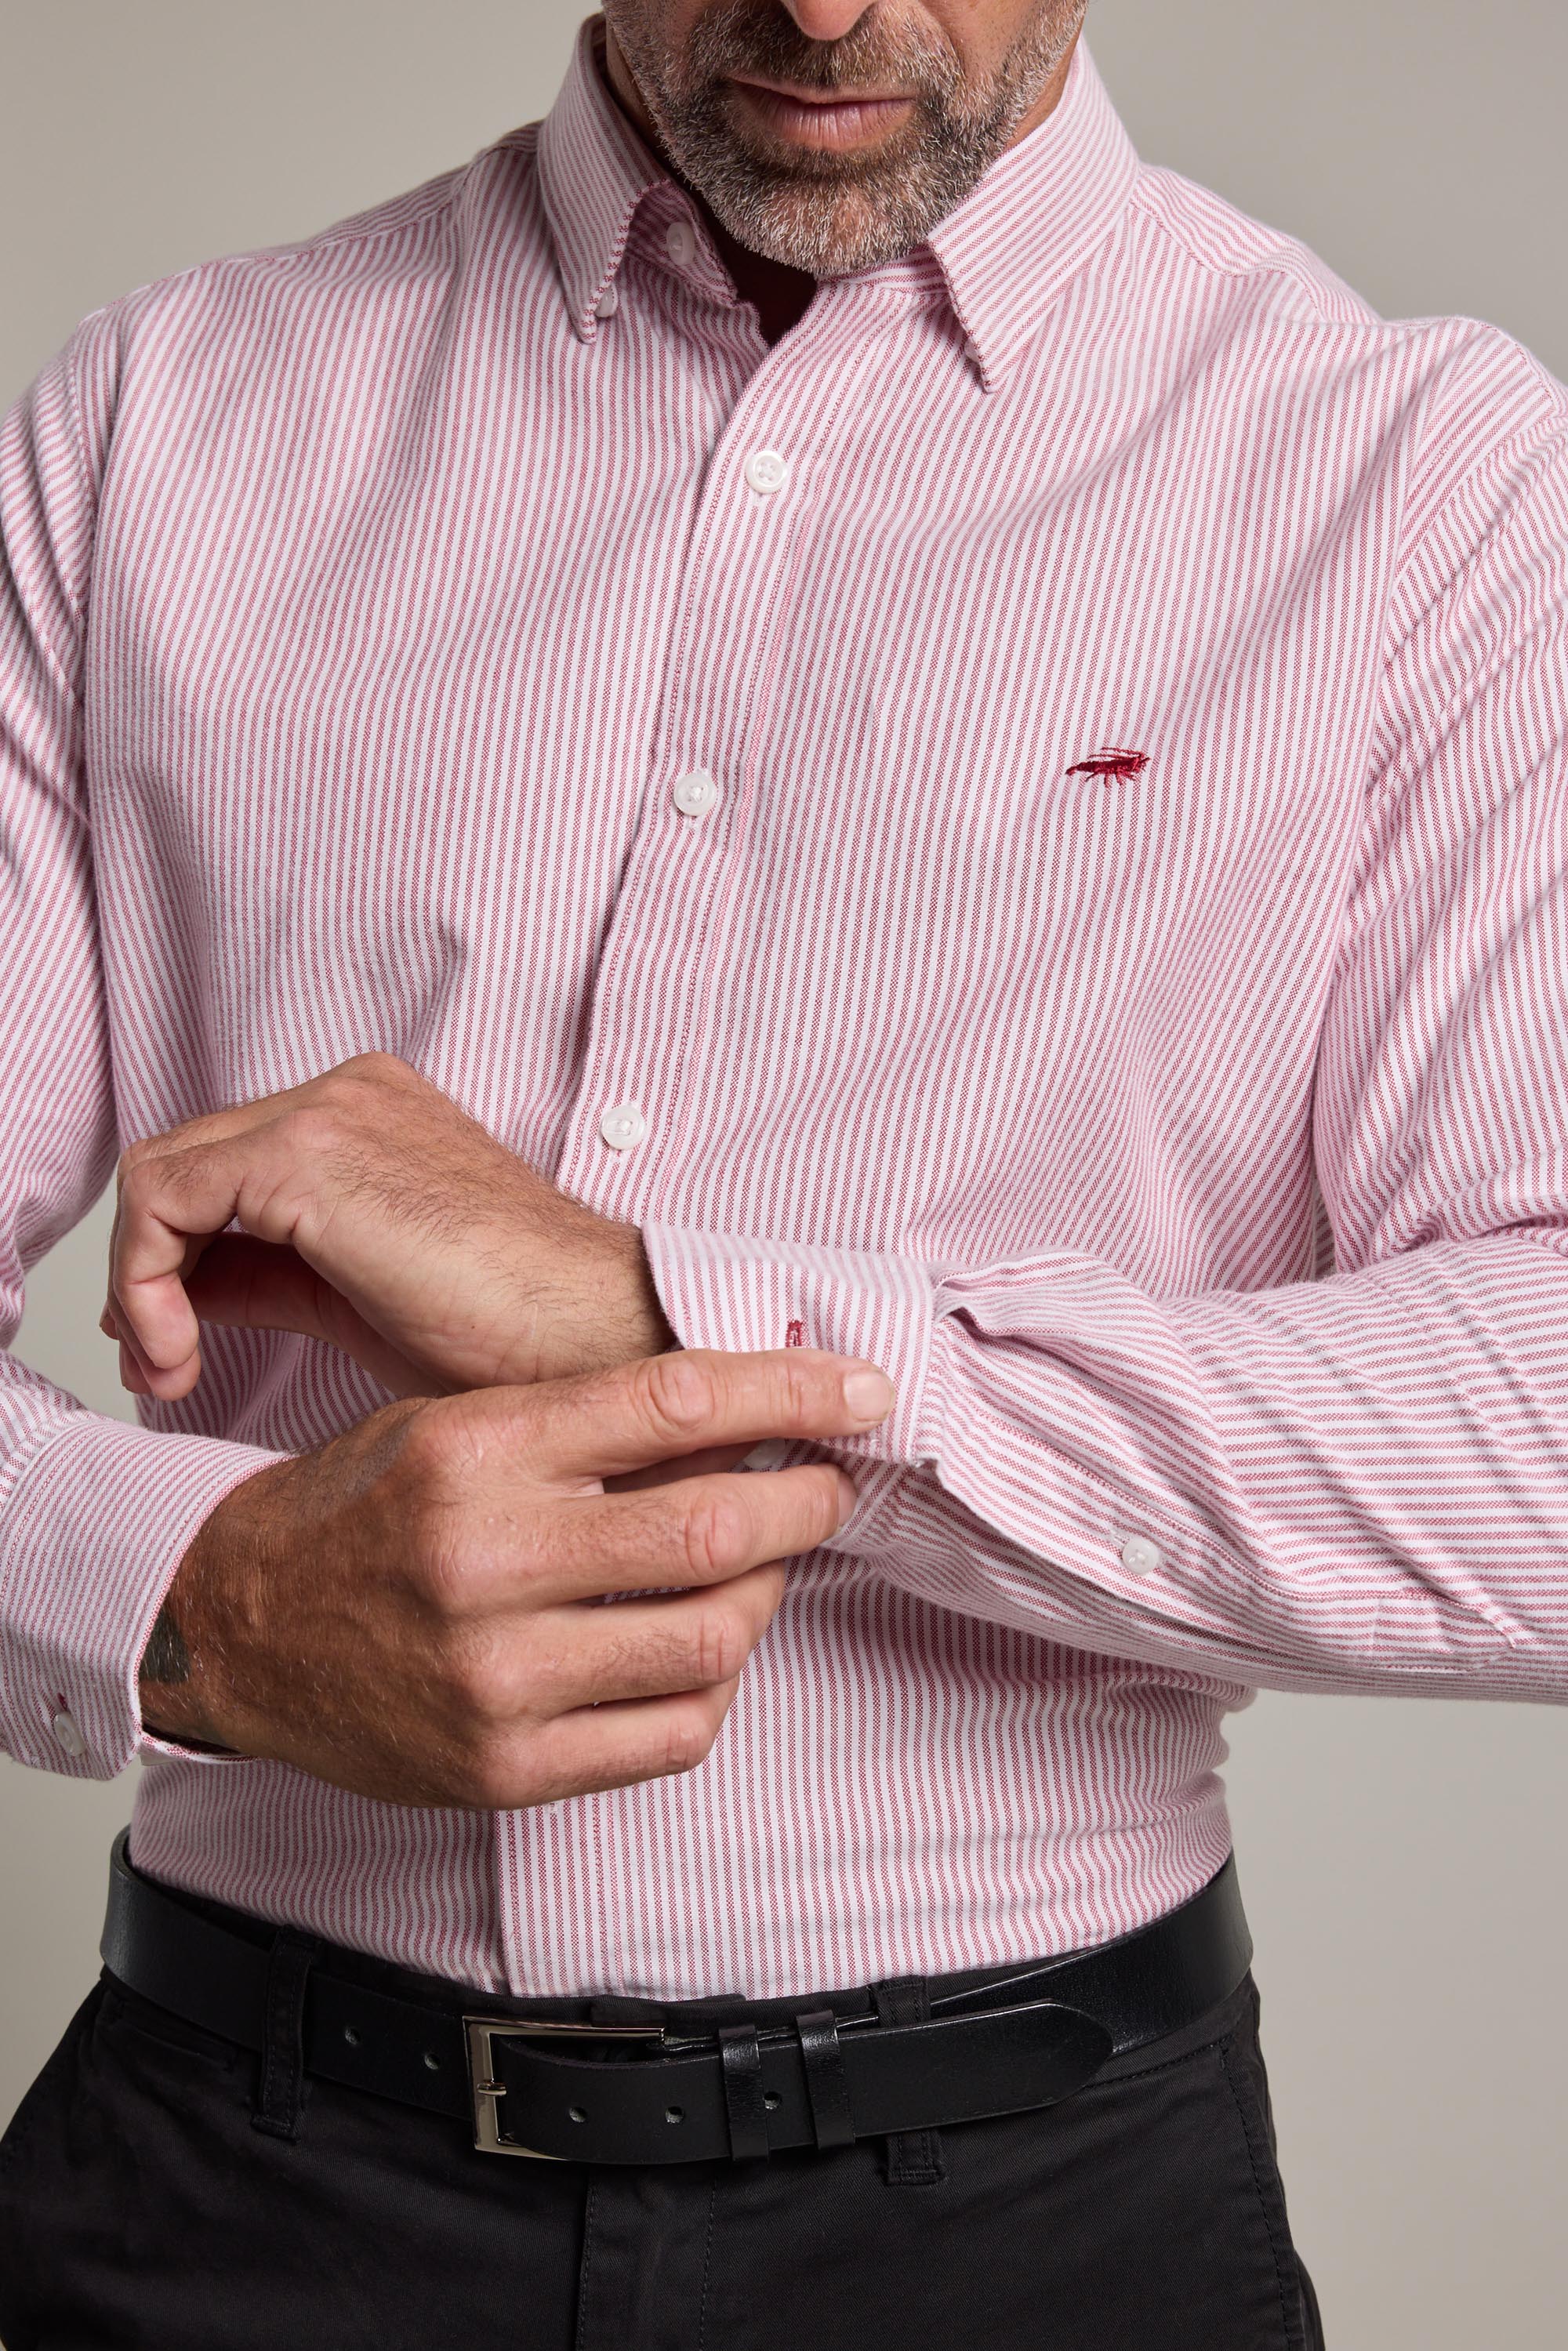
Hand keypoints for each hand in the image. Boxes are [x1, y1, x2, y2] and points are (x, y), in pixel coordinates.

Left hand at [101, 1054, 673, 1403]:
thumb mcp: (350, 1299)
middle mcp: (345, 1092)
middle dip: (147, 1276)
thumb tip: (176, 1291)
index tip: (173, 1349)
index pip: (223, 1166)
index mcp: (369, 1112)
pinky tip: (182, 1353)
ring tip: (171, 1372)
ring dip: (140, 1288)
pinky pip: (160, 1202)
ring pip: (158, 1178)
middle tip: (159, 1370)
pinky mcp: (301, 1153)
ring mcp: (325, 1111)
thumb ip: (262, 1273)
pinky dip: (146, 1284)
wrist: (583, 1333)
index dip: (172, 1261)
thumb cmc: (509, 1332)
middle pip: (182, 1164)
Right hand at [139, 1347, 893, 1807]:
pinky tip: (705, 1648)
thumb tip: (746, 1407)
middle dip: (805, 1502)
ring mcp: (495, 1677)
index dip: (792, 1389)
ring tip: (760, 1567)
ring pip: (712, 1640)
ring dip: (766, 1595)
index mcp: (473, 1451)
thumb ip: (584, 1420)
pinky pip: (672, 1735)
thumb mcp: (449, 1423)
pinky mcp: (502, 1769)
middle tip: (824, 1485)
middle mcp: (484, 1561)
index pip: (673, 1401)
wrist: (235, 1633)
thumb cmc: (355, 1514)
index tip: (858, 1389)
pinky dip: (717, 1686)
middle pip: (713, 1528)